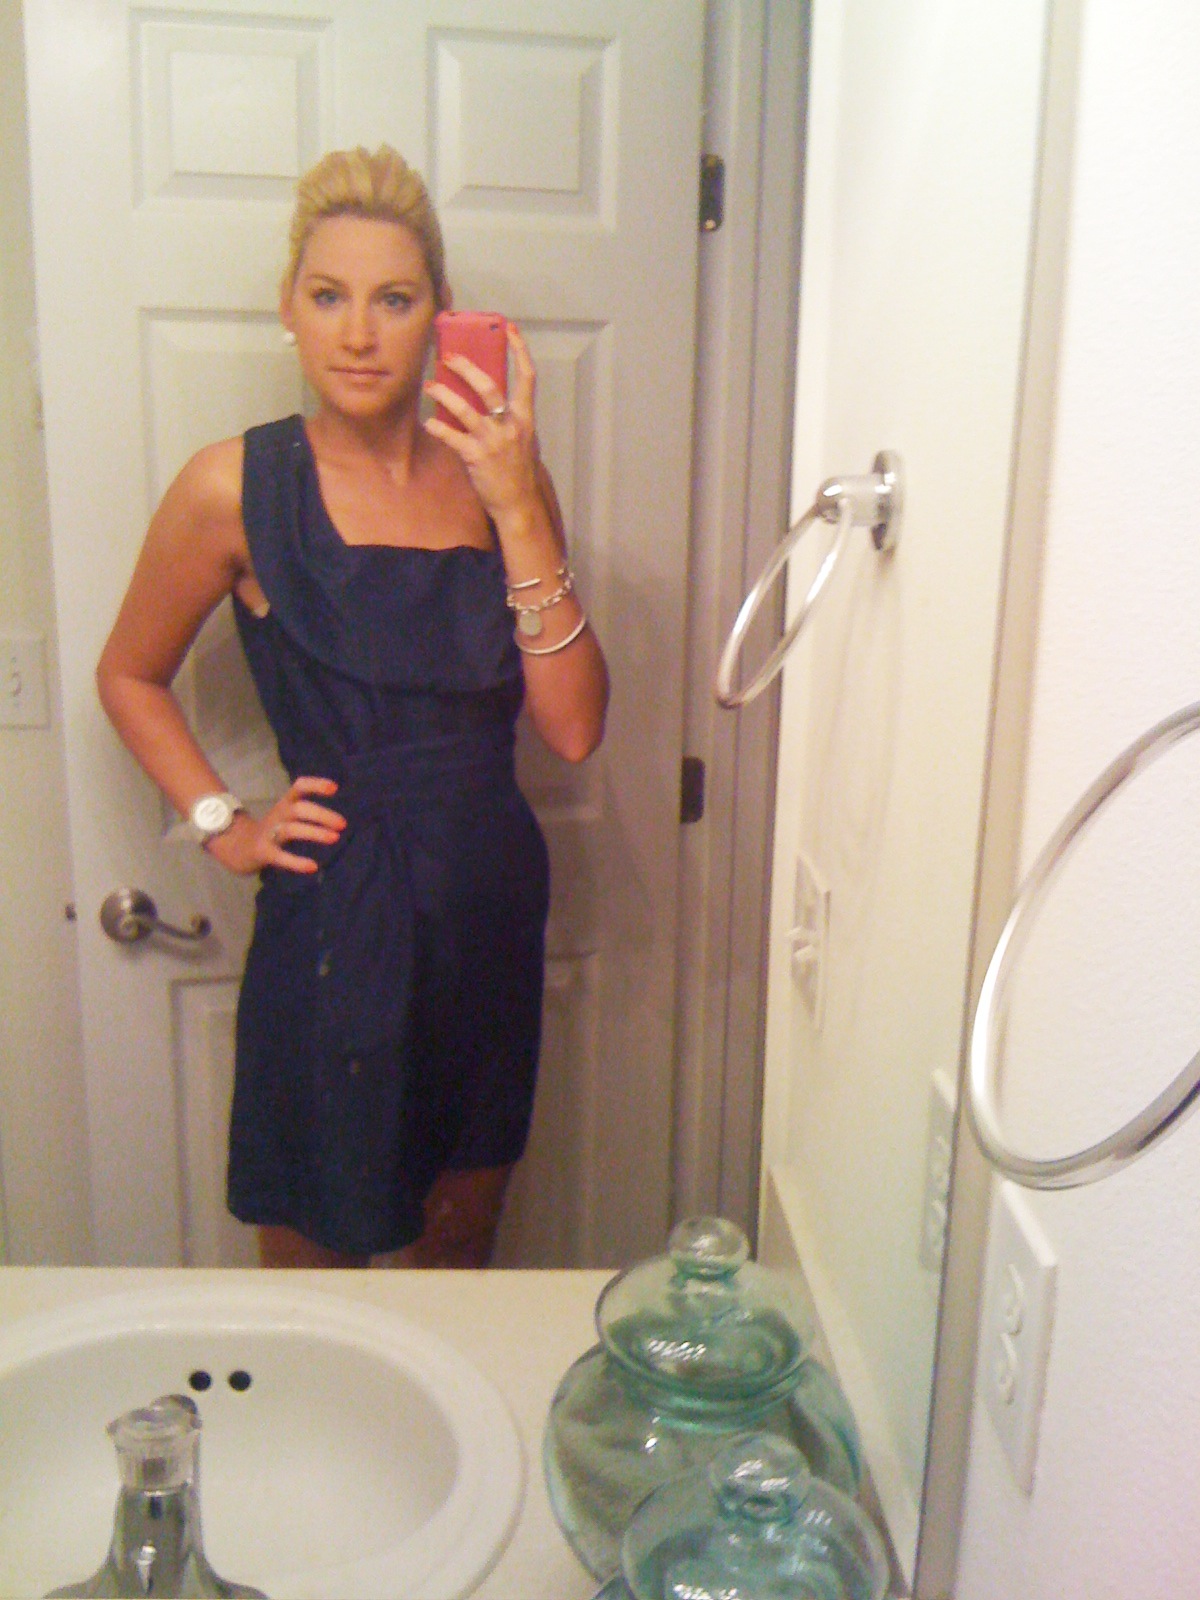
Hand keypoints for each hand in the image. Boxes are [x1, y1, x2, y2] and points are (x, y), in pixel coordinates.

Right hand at [205, 776, 344, 874]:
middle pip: (299, 808)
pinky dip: (296, 862)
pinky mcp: (264, 852)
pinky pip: (280, 856)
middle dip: (322, 814)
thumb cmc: (272, 830)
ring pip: (292, 829)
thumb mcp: (288, 815)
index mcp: (285, 804)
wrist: (237, 847)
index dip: (315, 784)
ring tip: (334, 838)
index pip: (299, 786)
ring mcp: (269, 833)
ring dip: (314, 832)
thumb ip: (307, 812)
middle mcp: (278, 815)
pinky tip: (312, 866)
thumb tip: (339, 818)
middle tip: (343, 824)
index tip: (334, 788)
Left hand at [423, 323, 540, 521]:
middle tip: (448, 357)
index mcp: (525, 418)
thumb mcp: (523, 438)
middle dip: (466, 368)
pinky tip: (428, 422)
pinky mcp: (476, 456)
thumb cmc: (519, 470)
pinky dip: (437, 428)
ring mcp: (493, 440)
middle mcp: (510, 425)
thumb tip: (491, 396)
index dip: (519, 350)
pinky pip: (452, 437)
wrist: (518, 503)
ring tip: (429, 386)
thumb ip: (510, 417)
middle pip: (488, 386)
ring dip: (443, 394)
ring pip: (464, 409)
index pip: (527, 377)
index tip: (510, 330)